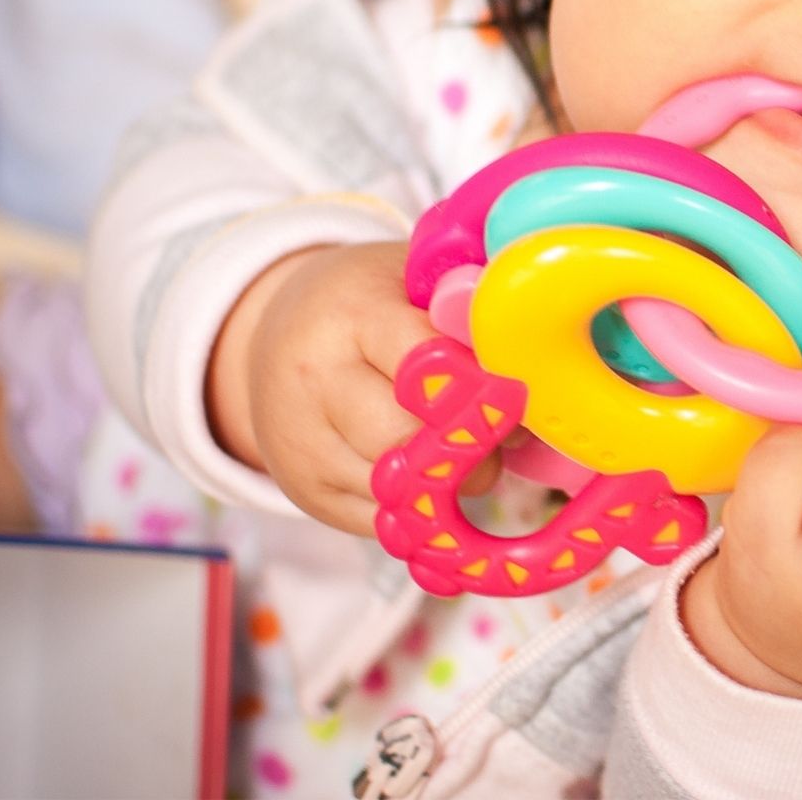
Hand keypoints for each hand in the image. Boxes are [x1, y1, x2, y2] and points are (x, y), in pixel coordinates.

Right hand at [208, 241, 498, 534]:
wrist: (273, 334)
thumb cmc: (368, 301)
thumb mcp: (412, 278)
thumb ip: (467, 312)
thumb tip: (528, 358)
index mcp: (355, 315)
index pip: (433, 363)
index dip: (485, 382)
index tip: (518, 388)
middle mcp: (318, 382)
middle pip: (412, 437)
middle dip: (472, 442)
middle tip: (503, 429)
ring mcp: (306, 445)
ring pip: (403, 490)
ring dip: (453, 481)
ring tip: (469, 447)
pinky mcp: (308, 494)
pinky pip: (388, 523)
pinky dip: (425, 508)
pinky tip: (436, 475)